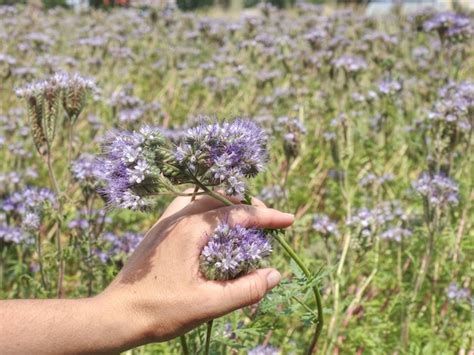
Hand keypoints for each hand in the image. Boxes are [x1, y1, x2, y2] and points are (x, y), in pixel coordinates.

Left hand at [97, 192, 293, 349]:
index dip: (267, 216)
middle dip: (248, 208)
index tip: (289, 221)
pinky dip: (207, 211)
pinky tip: (212, 229)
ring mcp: (164, 222)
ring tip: (242, 220)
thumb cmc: (160, 312)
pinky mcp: (158, 232)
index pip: (238, 213)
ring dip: (226, 205)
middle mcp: (177, 218)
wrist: (115, 316)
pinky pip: (187, 209)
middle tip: (266, 225)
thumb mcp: (209, 304)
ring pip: (203, 199)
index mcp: (191, 229)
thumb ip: (246, 289)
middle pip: (221, 199)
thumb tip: (275, 274)